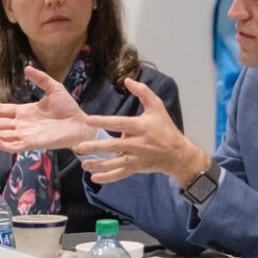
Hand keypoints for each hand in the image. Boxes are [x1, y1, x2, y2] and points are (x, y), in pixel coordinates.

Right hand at [0, 65, 95, 151]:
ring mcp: (26, 134)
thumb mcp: (54, 88)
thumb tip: (26, 67)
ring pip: (3, 134)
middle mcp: (22, 124)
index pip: (3, 110)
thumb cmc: (68, 108)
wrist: (80, 123)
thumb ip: (40, 79)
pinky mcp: (33, 143)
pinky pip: (15, 145)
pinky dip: (4, 144)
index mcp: (25, 112)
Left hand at [75, 77, 210, 186]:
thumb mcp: (157, 107)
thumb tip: (127, 80)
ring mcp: (136, 158)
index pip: (120, 123)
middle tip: (79, 146)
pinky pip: (120, 174)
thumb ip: (143, 92)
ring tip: (83, 164)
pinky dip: (107, 178)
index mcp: (141, 127)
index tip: (88, 120)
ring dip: (98, 164)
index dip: (104, 122)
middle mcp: (138, 144)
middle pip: (114, 146)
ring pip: (115, 163)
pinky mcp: (136, 168)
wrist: (178, 153)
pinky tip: (94, 178)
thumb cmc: (165, 128)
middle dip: (96, 146)